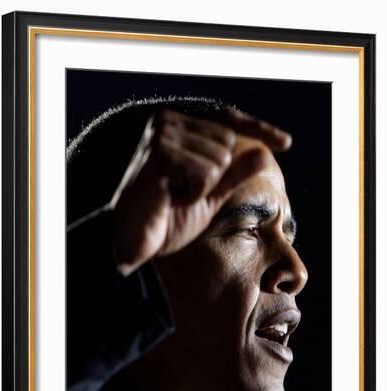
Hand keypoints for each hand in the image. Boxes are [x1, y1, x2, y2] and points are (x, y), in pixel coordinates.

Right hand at [112, 108, 291, 275]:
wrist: (133, 240)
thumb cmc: (166, 217)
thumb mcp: (209, 194)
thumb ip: (234, 173)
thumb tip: (264, 153)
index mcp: (177, 127)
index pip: (228, 121)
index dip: (258, 130)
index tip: (286, 142)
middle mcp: (168, 122)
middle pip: (228, 142)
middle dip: (215, 176)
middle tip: (183, 192)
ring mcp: (162, 135)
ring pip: (219, 158)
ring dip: (202, 188)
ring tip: (174, 196)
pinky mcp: (160, 154)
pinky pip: (205, 172)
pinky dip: (194, 194)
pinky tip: (169, 199)